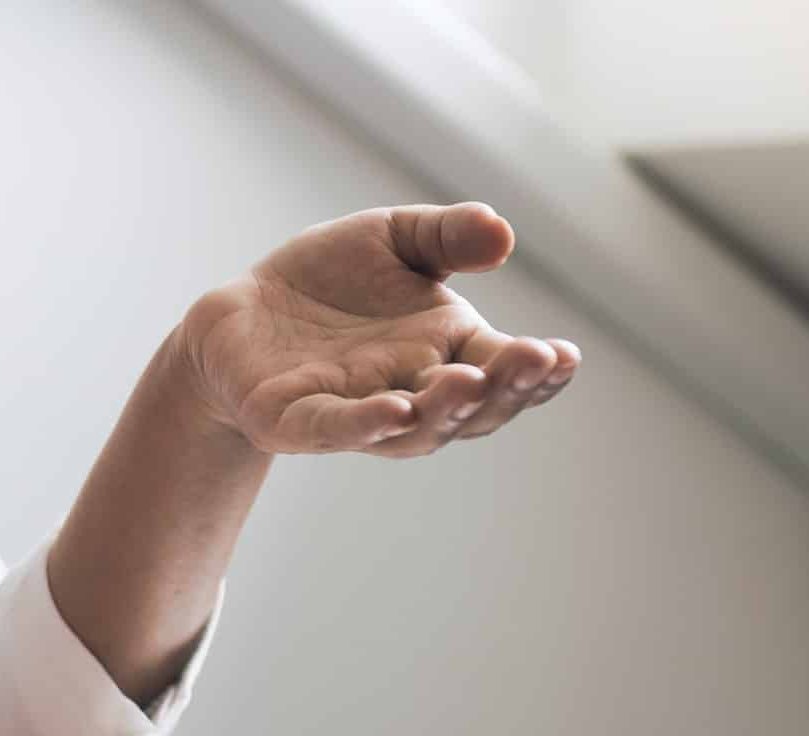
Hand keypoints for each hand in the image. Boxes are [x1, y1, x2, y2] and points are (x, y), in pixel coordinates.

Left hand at [175, 204, 578, 458]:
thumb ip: (447, 236)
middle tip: (535, 360)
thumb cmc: (329, 281)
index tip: (566, 355)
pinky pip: (336, 429)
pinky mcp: (296, 423)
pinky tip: (393, 411)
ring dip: (445, 410)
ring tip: (471, 382)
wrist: (242, 312)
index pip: (504, 370)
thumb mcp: (394, 240)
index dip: (538, 371)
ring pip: (413, 429)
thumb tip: (501, 233)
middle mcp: (411, 391)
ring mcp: (357, 414)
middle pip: (471, 408)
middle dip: (505, 388)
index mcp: (446, 351)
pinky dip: (365, 424)